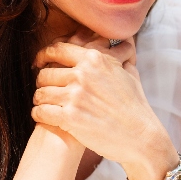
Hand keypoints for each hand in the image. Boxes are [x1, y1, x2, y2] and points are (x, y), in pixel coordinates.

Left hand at [31, 32, 177, 179]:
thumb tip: (122, 43)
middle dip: (42, 83)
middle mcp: (83, 74)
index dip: (43, 55)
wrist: (141, 136)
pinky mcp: (70, 117)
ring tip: (44, 105)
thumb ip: (117, 56)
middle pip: (45, 73)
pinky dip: (39, 115)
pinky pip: (41, 112)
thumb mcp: (129, 73)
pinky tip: (43, 117)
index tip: (39, 63)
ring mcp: (75, 96)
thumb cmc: (136, 106)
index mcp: (95, 59)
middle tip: (45, 90)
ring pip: (41, 93)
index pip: (57, 50)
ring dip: (40, 100)